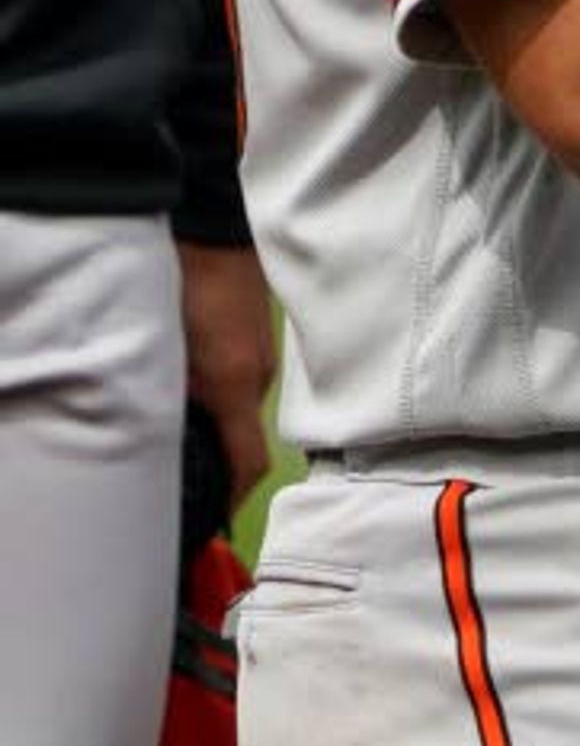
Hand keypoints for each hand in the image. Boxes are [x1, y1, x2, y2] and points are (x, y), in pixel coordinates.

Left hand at [175, 240, 276, 509]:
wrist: (213, 225)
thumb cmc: (186, 286)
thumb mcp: (162, 354)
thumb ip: (164, 402)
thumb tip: (154, 443)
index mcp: (239, 388)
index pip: (250, 464)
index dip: (232, 500)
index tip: (211, 519)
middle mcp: (258, 377)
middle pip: (240, 437)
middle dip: (212, 461)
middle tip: (174, 476)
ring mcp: (260, 355)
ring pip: (235, 408)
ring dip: (210, 423)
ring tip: (171, 428)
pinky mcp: (253, 337)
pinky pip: (236, 382)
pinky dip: (214, 396)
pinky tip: (183, 386)